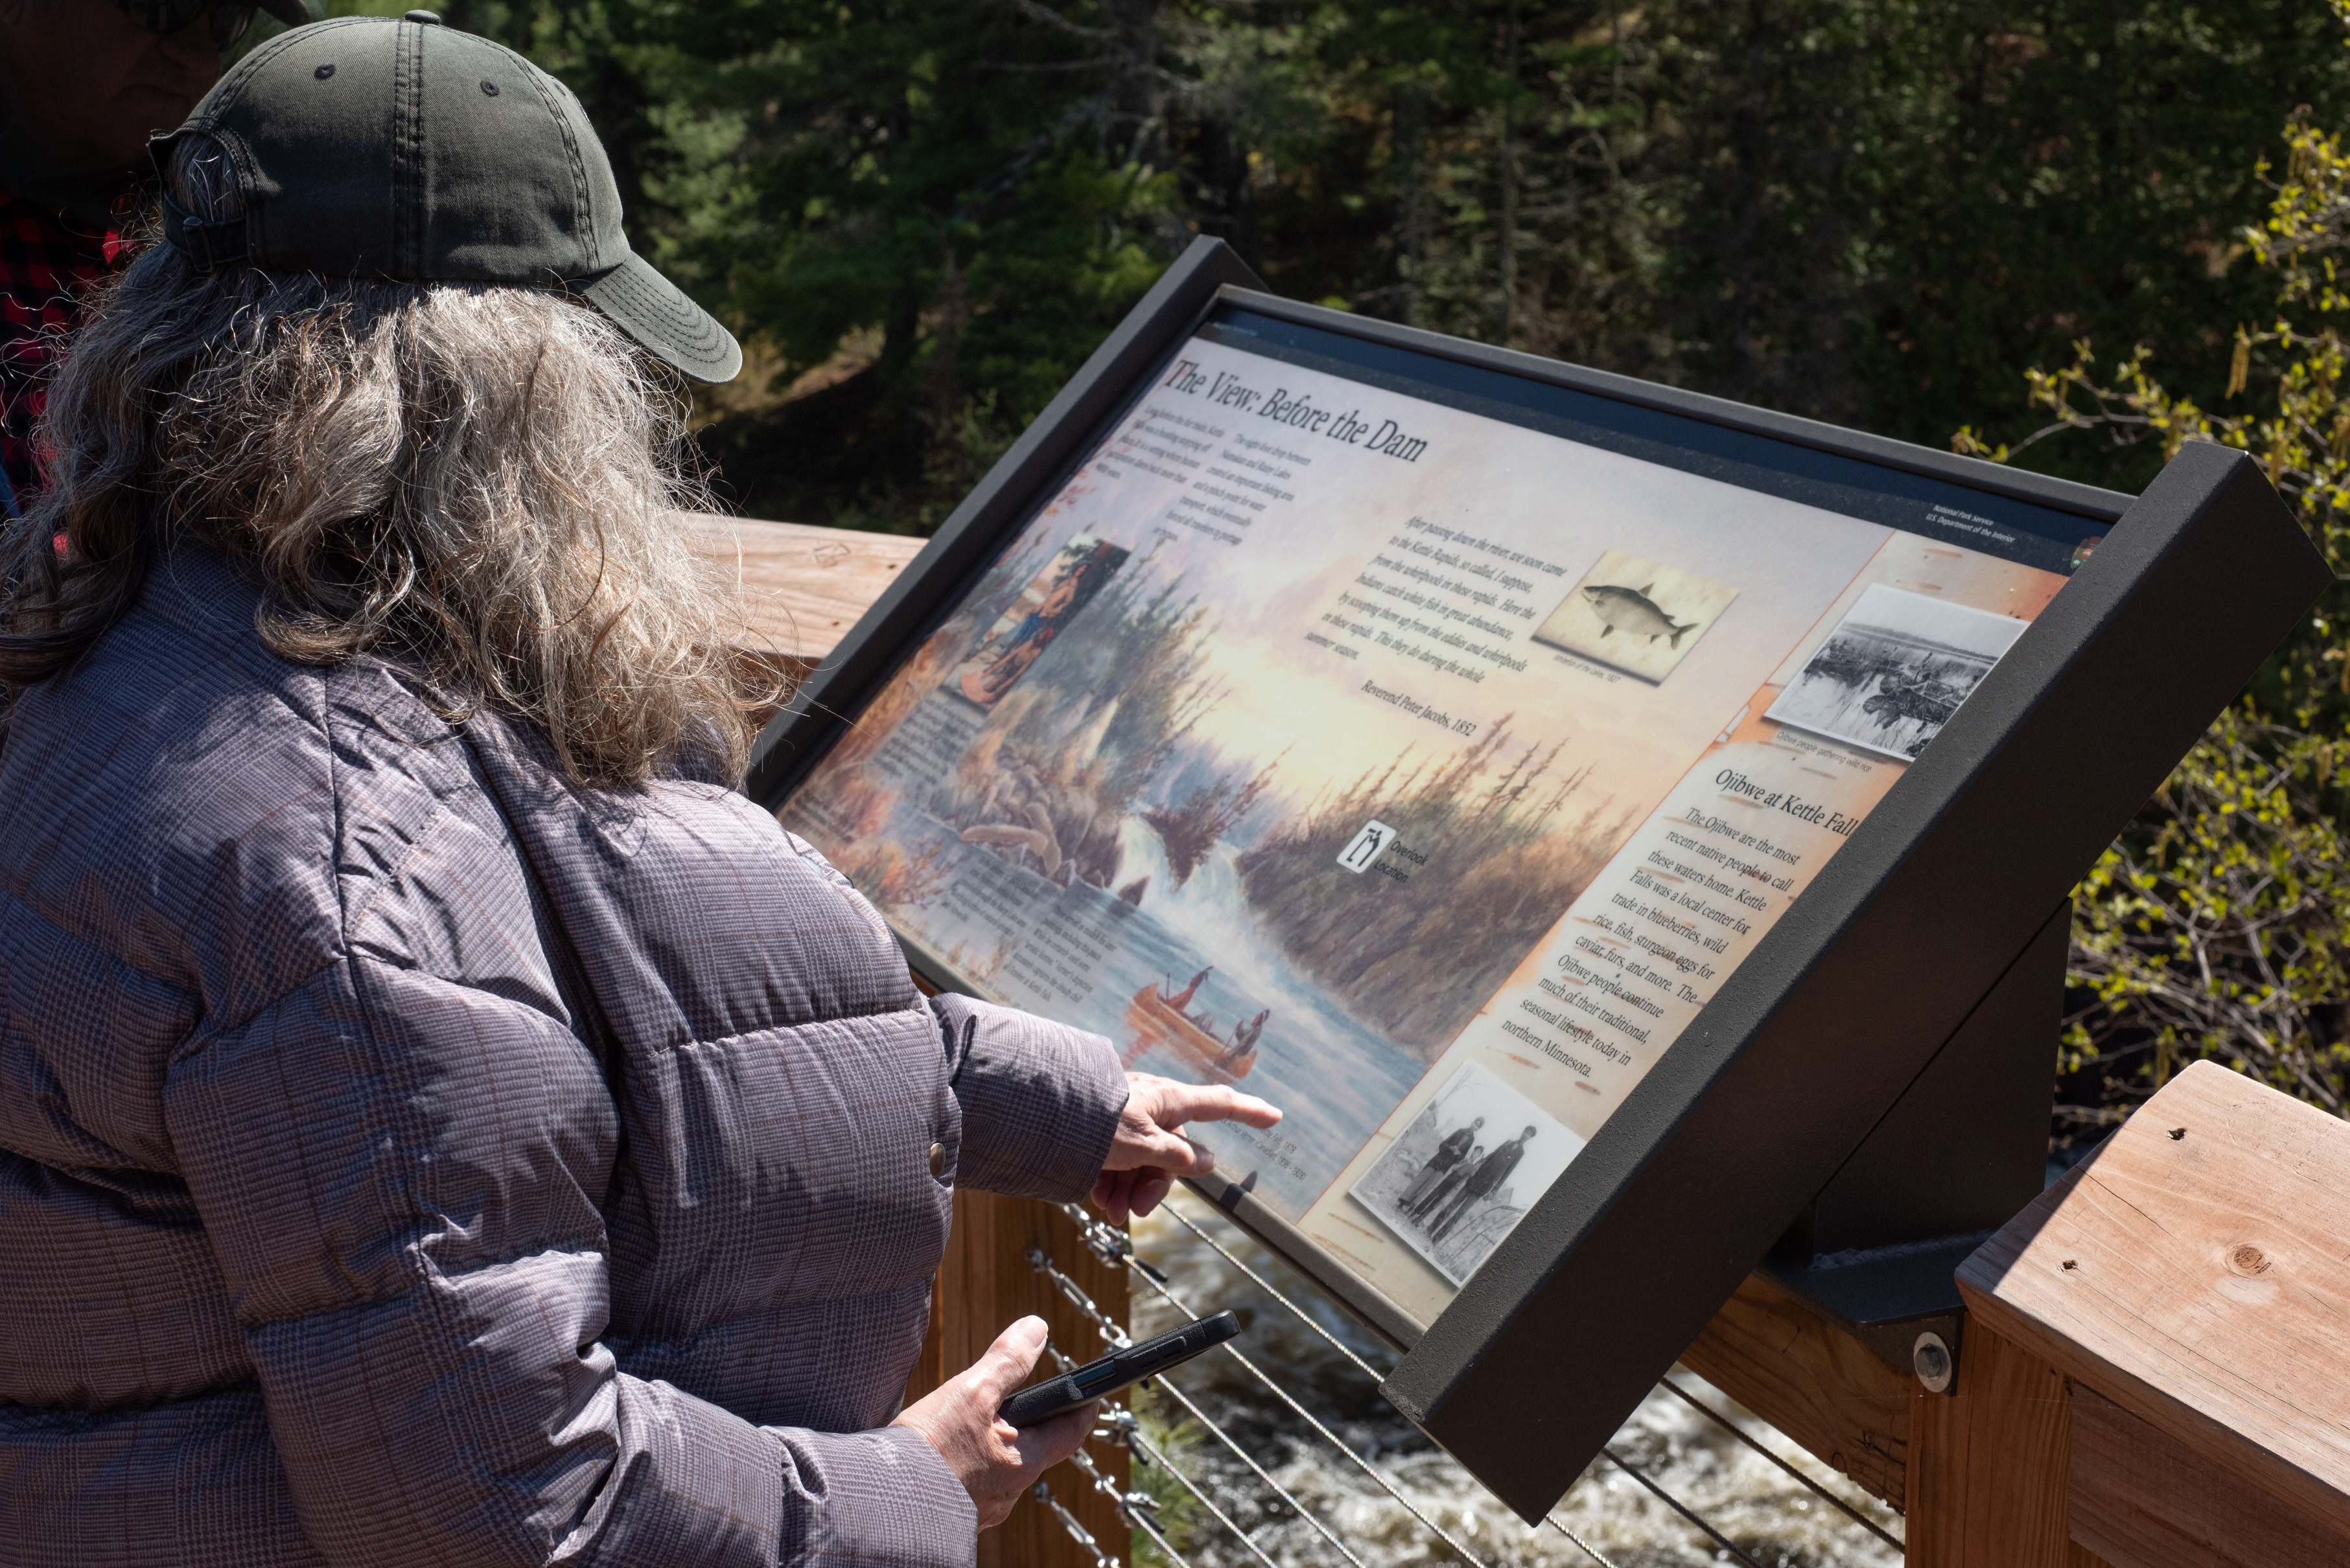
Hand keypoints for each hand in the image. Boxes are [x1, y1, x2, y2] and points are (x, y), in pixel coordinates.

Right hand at [893, 1316, 1095, 1528]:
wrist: (879, 1503)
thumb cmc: (927, 1450)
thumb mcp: (971, 1392)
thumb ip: (1007, 1362)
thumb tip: (1036, 1329)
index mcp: (1022, 1463)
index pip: (1069, 1433)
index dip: (1082, 1410)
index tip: (1092, 1396)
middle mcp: (1008, 1494)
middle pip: (1032, 1451)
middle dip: (1027, 1426)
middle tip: (1016, 1403)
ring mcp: (982, 1510)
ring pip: (1000, 1470)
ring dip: (993, 1447)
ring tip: (966, 1426)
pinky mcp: (955, 1519)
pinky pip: (972, 1486)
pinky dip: (968, 1467)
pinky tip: (945, 1455)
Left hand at [1092, 1073, 1281, 1222]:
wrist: (1040, 1112)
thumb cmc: (1094, 1121)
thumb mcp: (1142, 1145)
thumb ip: (1178, 1156)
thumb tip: (1208, 1162)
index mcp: (1167, 1100)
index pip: (1219, 1104)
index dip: (1249, 1112)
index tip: (1275, 1116)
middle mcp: (1151, 1107)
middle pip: (1173, 1152)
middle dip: (1155, 1186)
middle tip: (1136, 1211)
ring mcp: (1127, 1119)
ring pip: (1144, 1161)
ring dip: (1131, 1190)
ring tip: (1110, 1210)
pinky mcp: (1104, 1131)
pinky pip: (1121, 1161)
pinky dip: (1113, 1182)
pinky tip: (1098, 1198)